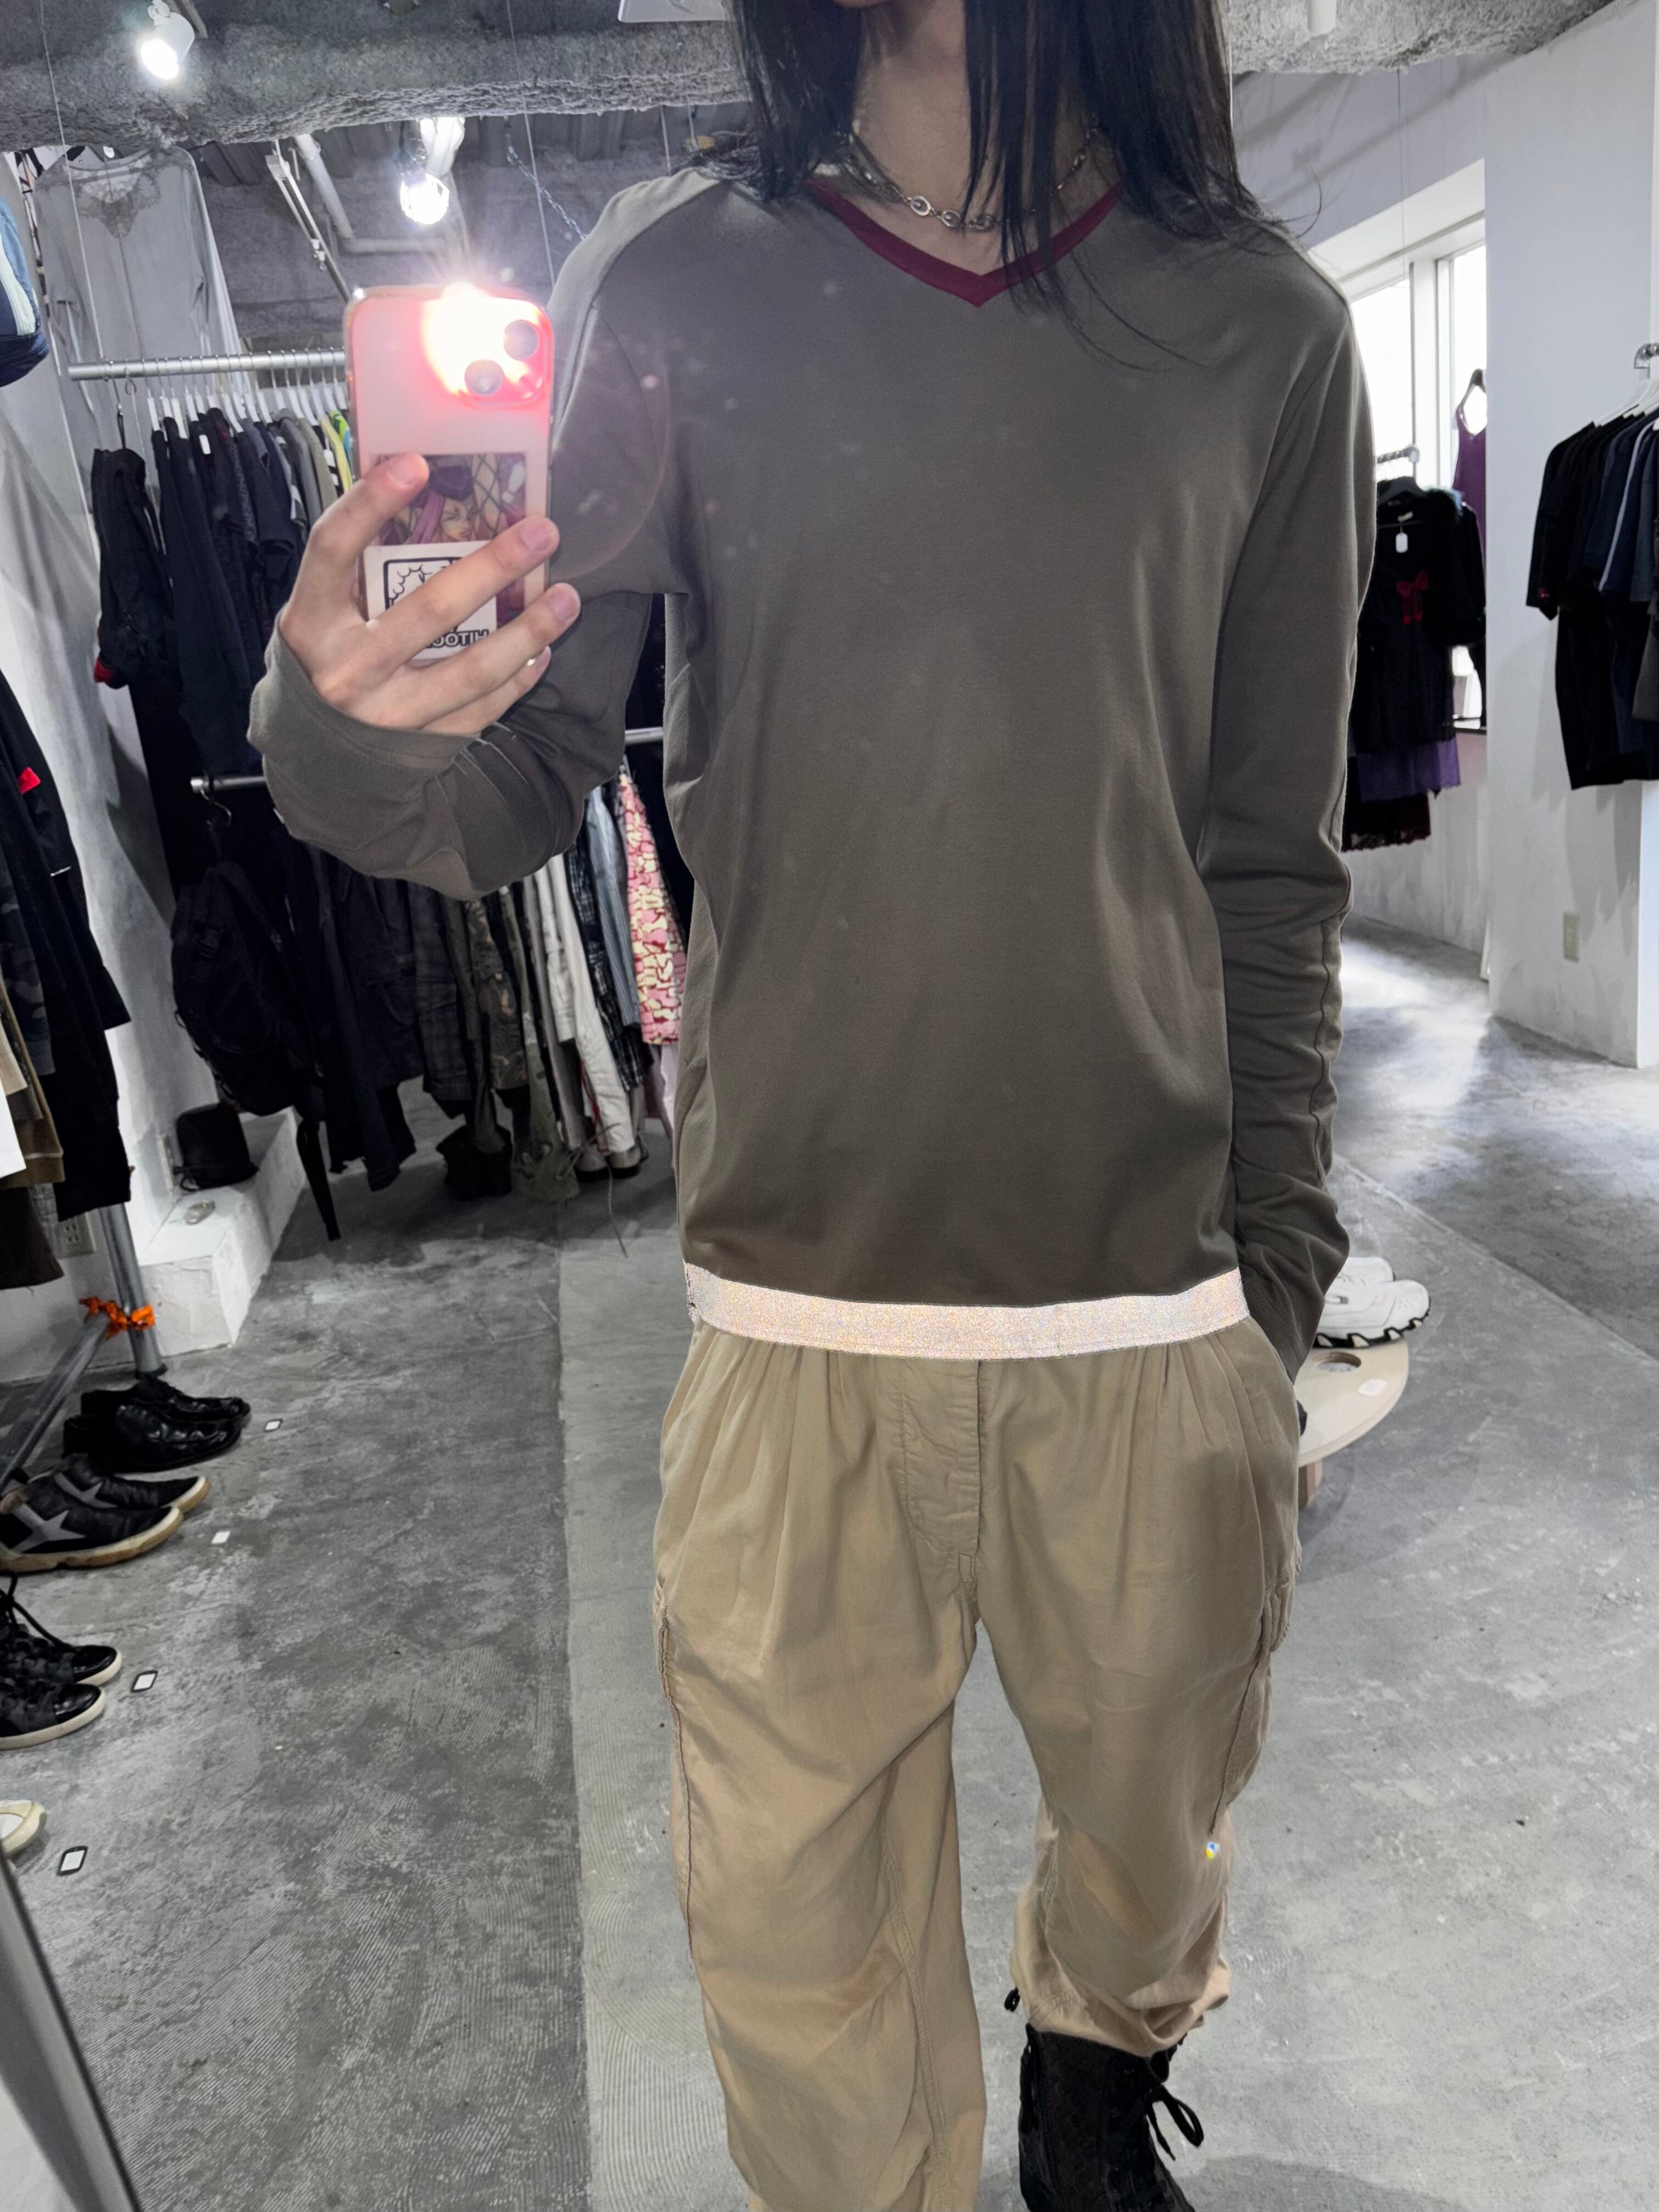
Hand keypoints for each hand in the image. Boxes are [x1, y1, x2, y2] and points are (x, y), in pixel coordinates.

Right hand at [276, 453, 581, 737]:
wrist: (316, 755)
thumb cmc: (327, 659)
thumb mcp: (324, 612)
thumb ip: (360, 568)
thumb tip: (425, 494)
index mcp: (312, 620)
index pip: (334, 548)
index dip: (371, 503)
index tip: (416, 463)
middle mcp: (348, 667)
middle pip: (429, 609)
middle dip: (493, 567)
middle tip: (541, 532)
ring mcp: (388, 711)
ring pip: (471, 669)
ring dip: (528, 630)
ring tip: (566, 597)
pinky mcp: (422, 741)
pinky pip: (482, 706)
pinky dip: (518, 677)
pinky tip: (542, 650)